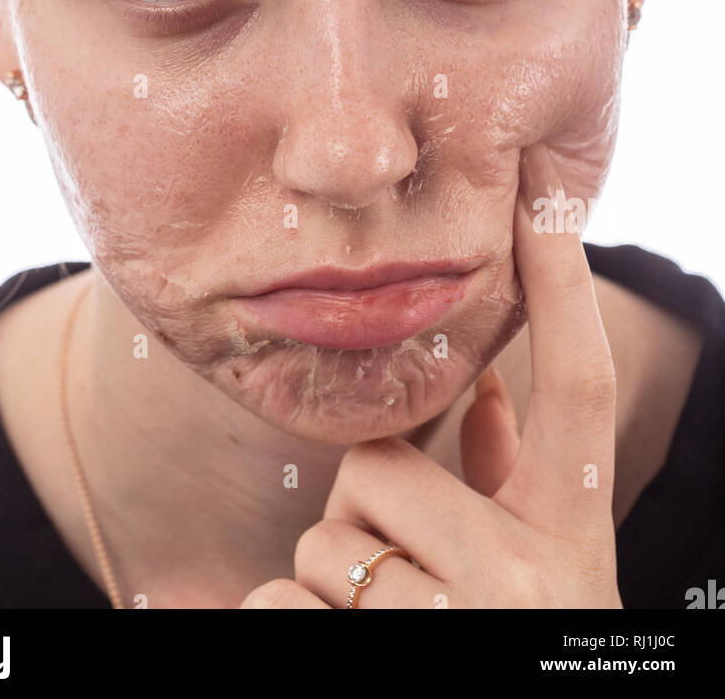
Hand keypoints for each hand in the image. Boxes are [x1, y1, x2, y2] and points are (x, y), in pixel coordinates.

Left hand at [240, 142, 621, 608]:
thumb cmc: (512, 642)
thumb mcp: (536, 575)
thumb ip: (511, 486)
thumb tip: (493, 399)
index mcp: (573, 538)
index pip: (578, 389)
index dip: (565, 290)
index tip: (544, 201)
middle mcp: (533, 580)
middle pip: (376, 470)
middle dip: (361, 514)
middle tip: (397, 569)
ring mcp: (465, 630)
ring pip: (320, 545)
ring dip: (323, 583)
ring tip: (381, 623)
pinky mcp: (397, 666)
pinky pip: (276, 606)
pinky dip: (276, 622)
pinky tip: (325, 642)